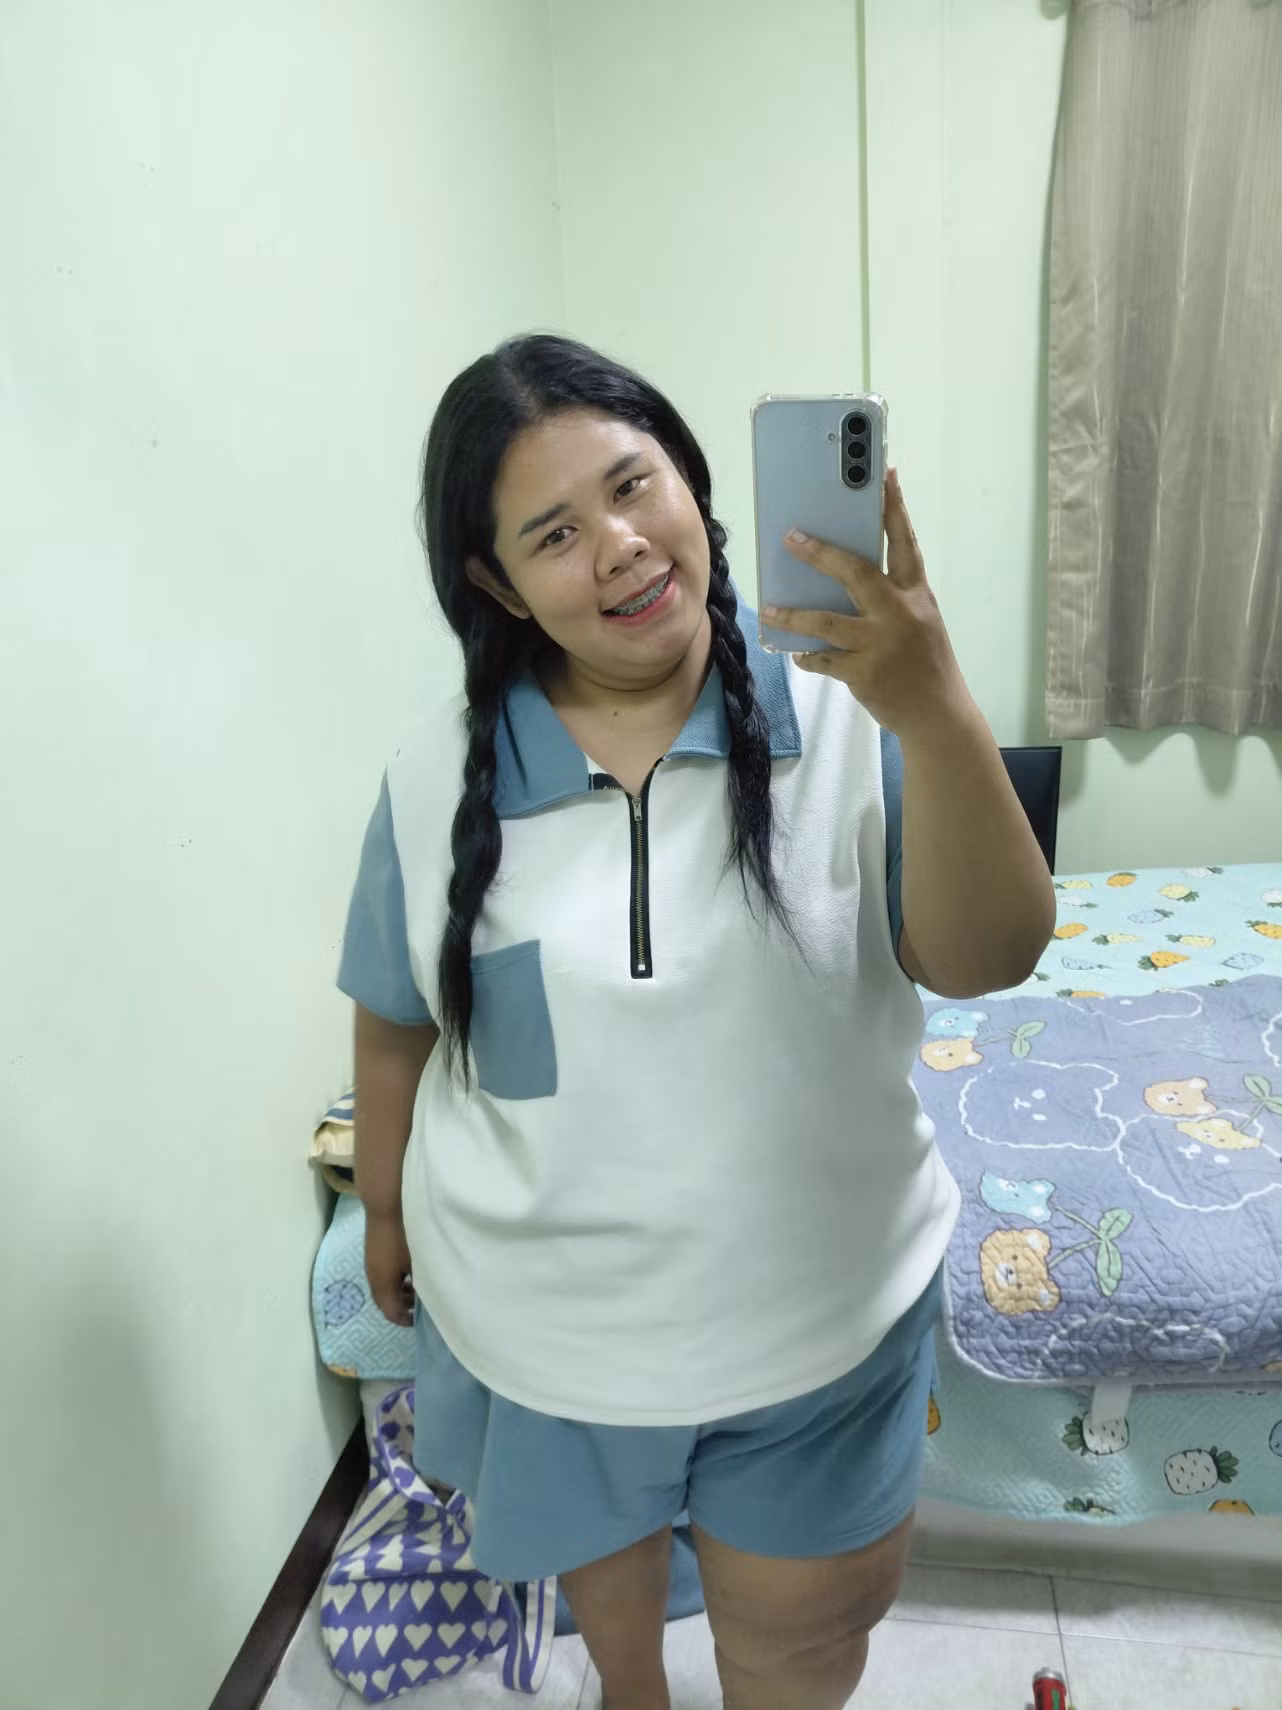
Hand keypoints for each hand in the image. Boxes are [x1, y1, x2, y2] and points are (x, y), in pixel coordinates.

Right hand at [364, 1206, 414, 1326]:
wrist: (386, 1202)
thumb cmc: (405, 1233)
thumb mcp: (419, 1261)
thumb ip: (424, 1282)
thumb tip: (433, 1296)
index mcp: (382, 1283)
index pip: (390, 1312)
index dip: (404, 1320)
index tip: (419, 1320)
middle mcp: (373, 1276)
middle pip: (385, 1301)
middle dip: (402, 1306)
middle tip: (421, 1306)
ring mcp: (371, 1262)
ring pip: (383, 1286)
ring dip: (399, 1291)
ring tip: (419, 1287)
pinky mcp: (373, 1251)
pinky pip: (382, 1274)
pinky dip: (395, 1279)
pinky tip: (410, 1268)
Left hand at [762, 468, 972, 741]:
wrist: (938, 714)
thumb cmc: (925, 663)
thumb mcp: (921, 621)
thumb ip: (892, 598)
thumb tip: (843, 578)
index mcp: (917, 595)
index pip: (904, 542)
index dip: (894, 507)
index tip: (884, 474)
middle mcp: (901, 613)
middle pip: (857, 572)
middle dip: (821, 553)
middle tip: (792, 537)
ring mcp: (882, 644)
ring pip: (828, 621)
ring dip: (795, 614)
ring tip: (772, 607)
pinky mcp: (864, 673)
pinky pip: (824, 659)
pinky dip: (807, 655)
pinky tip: (796, 652)